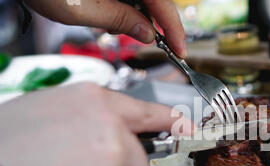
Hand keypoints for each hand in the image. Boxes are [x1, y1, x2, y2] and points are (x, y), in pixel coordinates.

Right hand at [0, 83, 193, 165]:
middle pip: (139, 160)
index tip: (186, 129)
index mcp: (97, 102)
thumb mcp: (51, 108)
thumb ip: (90, 116)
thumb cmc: (11, 143)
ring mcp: (112, 163)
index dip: (171, 123)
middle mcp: (112, 129)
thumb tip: (109, 126)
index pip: (150, 112)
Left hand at [24, 0, 186, 57]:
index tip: (180, 50)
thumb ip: (121, 20)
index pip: (164, 4)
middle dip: (152, 22)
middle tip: (144, 41)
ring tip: (111, 25)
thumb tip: (149, 34)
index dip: (174, 29)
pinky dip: (122, 4)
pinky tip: (105, 12)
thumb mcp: (82, 10)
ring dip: (134, 14)